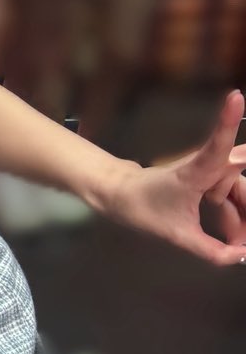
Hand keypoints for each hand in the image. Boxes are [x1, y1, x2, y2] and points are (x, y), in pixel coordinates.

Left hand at [95, 90, 245, 265]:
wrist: (120, 194)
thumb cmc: (142, 207)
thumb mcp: (176, 234)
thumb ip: (209, 250)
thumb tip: (238, 257)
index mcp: (197, 172)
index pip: (218, 145)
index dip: (227, 122)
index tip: (234, 96)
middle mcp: (208, 164)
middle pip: (244, 184)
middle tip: (240, 243)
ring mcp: (210, 169)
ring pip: (241, 190)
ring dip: (243, 217)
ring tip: (235, 245)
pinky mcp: (209, 176)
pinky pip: (233, 193)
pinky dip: (235, 214)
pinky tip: (232, 238)